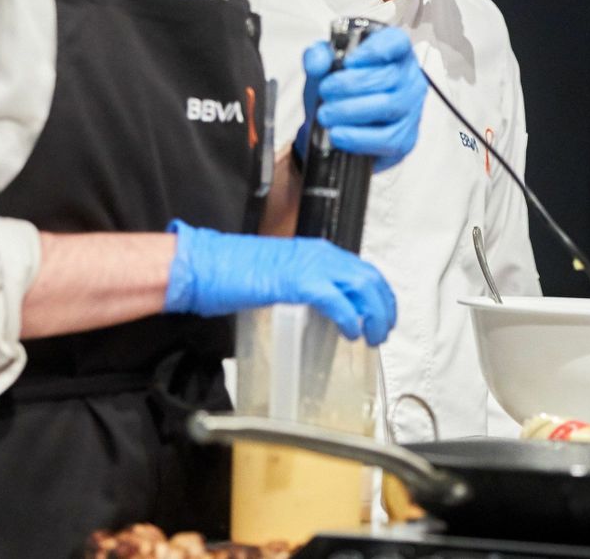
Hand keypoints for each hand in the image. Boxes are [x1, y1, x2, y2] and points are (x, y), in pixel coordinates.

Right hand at [163, 221, 396, 343]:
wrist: (207, 265)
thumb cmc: (234, 271)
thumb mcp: (281, 275)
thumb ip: (304, 285)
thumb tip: (322, 305)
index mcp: (318, 251)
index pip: (363, 269)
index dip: (379, 294)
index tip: (382, 314)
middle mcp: (321, 254)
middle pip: (369, 279)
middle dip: (383, 307)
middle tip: (382, 332)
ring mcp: (311, 266)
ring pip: (361, 288)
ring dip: (372, 315)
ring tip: (372, 337)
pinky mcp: (298, 282)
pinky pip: (337, 301)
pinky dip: (349, 318)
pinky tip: (350, 334)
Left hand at [292, 27, 427, 172]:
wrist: (336, 124)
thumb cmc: (338, 90)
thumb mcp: (324, 67)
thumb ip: (317, 57)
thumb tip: (318, 63)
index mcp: (394, 52)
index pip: (397, 42)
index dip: (374, 50)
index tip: (348, 60)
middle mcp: (409, 78)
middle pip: (389, 77)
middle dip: (350, 85)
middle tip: (325, 91)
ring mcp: (411, 109)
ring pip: (389, 107)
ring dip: (351, 111)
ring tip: (326, 114)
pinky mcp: (405, 138)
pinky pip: (387, 139)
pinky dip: (359, 138)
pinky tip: (338, 134)